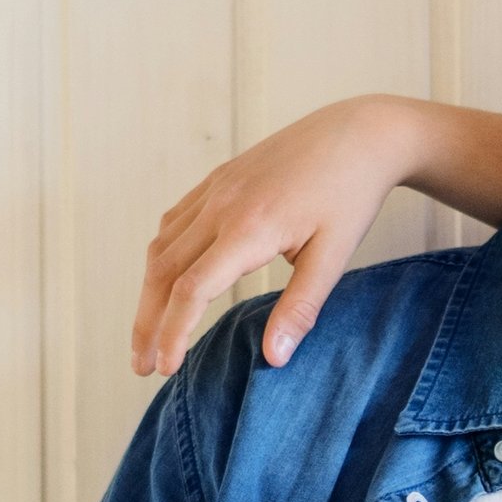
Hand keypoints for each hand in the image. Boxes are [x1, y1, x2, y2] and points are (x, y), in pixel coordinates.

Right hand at [131, 98, 407, 379]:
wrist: (359, 133)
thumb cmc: (351, 194)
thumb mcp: (334, 256)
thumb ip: (300, 308)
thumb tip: (273, 359)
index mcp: (250, 227)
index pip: (192, 290)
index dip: (172, 333)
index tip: (166, 368)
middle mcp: (221, 205)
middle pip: (163, 272)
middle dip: (146, 323)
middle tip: (142, 366)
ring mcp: (215, 189)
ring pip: (162, 247)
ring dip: (149, 293)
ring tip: (148, 333)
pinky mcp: (218, 180)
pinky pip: (175, 222)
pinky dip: (162, 257)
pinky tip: (165, 281)